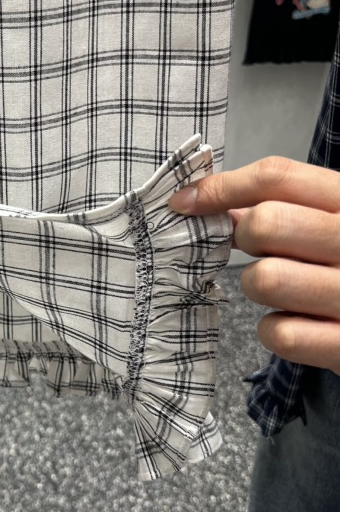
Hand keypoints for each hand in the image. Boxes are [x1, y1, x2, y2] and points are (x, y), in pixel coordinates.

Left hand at [170, 156, 339, 374]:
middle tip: (262, 251)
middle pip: (265, 223)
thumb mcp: (334, 220)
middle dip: (245, 238)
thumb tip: (211, 202)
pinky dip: (278, 331)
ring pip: (264, 279)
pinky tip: (302, 324)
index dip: (221, 187)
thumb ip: (285, 205)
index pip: (277, 177)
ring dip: (259, 286)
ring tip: (288, 289)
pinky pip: (280, 333)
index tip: (185, 202)